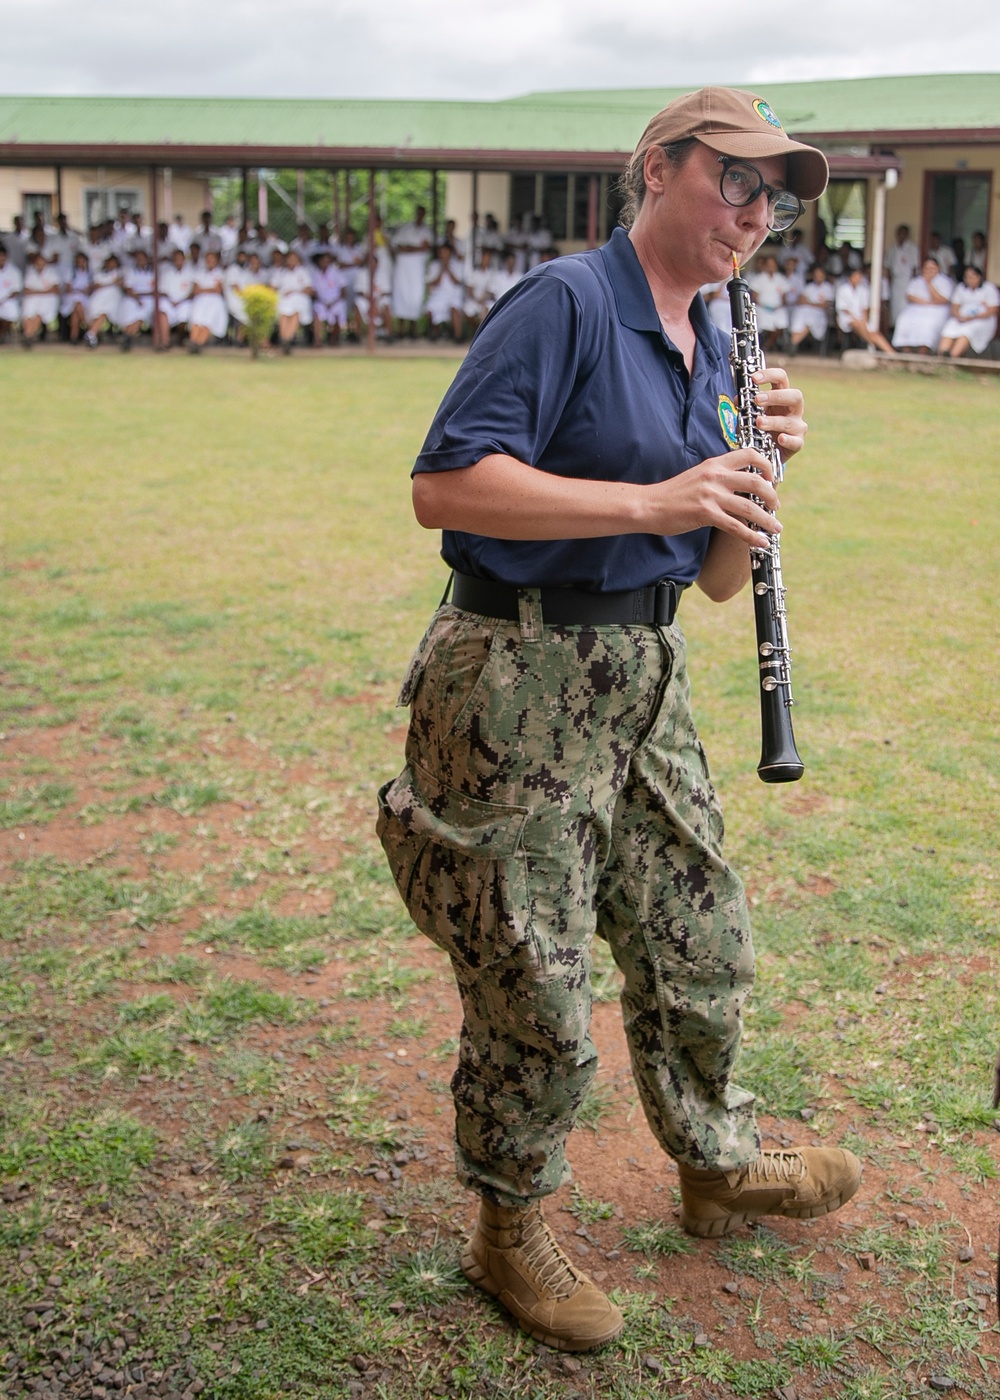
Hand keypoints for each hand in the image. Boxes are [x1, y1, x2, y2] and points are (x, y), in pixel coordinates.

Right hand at [652, 447, 780, 549]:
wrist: (649, 505)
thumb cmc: (672, 494)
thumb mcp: (698, 477)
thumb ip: (718, 478)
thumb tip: (739, 486)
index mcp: (714, 464)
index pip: (749, 454)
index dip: (767, 465)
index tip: (771, 479)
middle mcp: (715, 476)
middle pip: (756, 481)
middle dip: (772, 495)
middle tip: (775, 506)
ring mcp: (710, 495)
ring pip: (750, 506)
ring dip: (767, 519)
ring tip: (776, 528)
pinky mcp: (705, 513)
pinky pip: (736, 526)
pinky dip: (752, 536)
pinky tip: (761, 541)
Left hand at [751, 367, 806, 458]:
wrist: (767, 452)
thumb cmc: (761, 428)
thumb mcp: (752, 415)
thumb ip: (746, 407)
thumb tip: (737, 399)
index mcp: (782, 397)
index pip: (781, 379)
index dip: (769, 375)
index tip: (753, 378)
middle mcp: (794, 409)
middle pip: (794, 396)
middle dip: (775, 397)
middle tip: (757, 399)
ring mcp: (797, 426)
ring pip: (790, 421)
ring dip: (773, 421)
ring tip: (758, 422)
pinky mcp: (798, 443)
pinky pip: (796, 441)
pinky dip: (788, 440)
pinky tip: (780, 438)